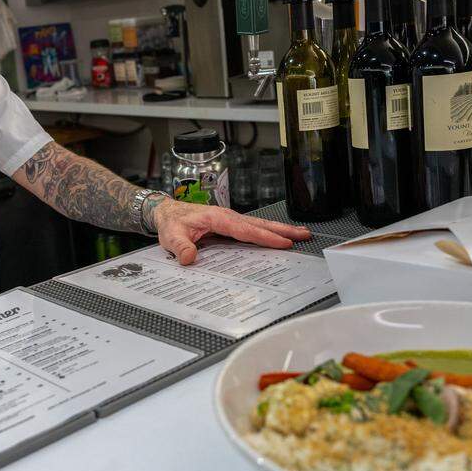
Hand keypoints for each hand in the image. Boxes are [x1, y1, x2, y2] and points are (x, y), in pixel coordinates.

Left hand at [151, 199, 311, 264]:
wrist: (167, 212)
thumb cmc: (171, 222)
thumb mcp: (171, 235)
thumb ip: (180, 247)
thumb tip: (189, 258)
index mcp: (217, 218)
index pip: (245, 230)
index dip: (265, 237)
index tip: (282, 243)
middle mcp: (228, 217)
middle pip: (260, 224)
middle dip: (283, 230)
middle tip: (304, 235)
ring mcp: (231, 220)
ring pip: (259, 225)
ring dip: (280, 230)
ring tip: (300, 235)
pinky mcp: (231, 224)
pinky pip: (253, 228)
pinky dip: (268, 232)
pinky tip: (278, 238)